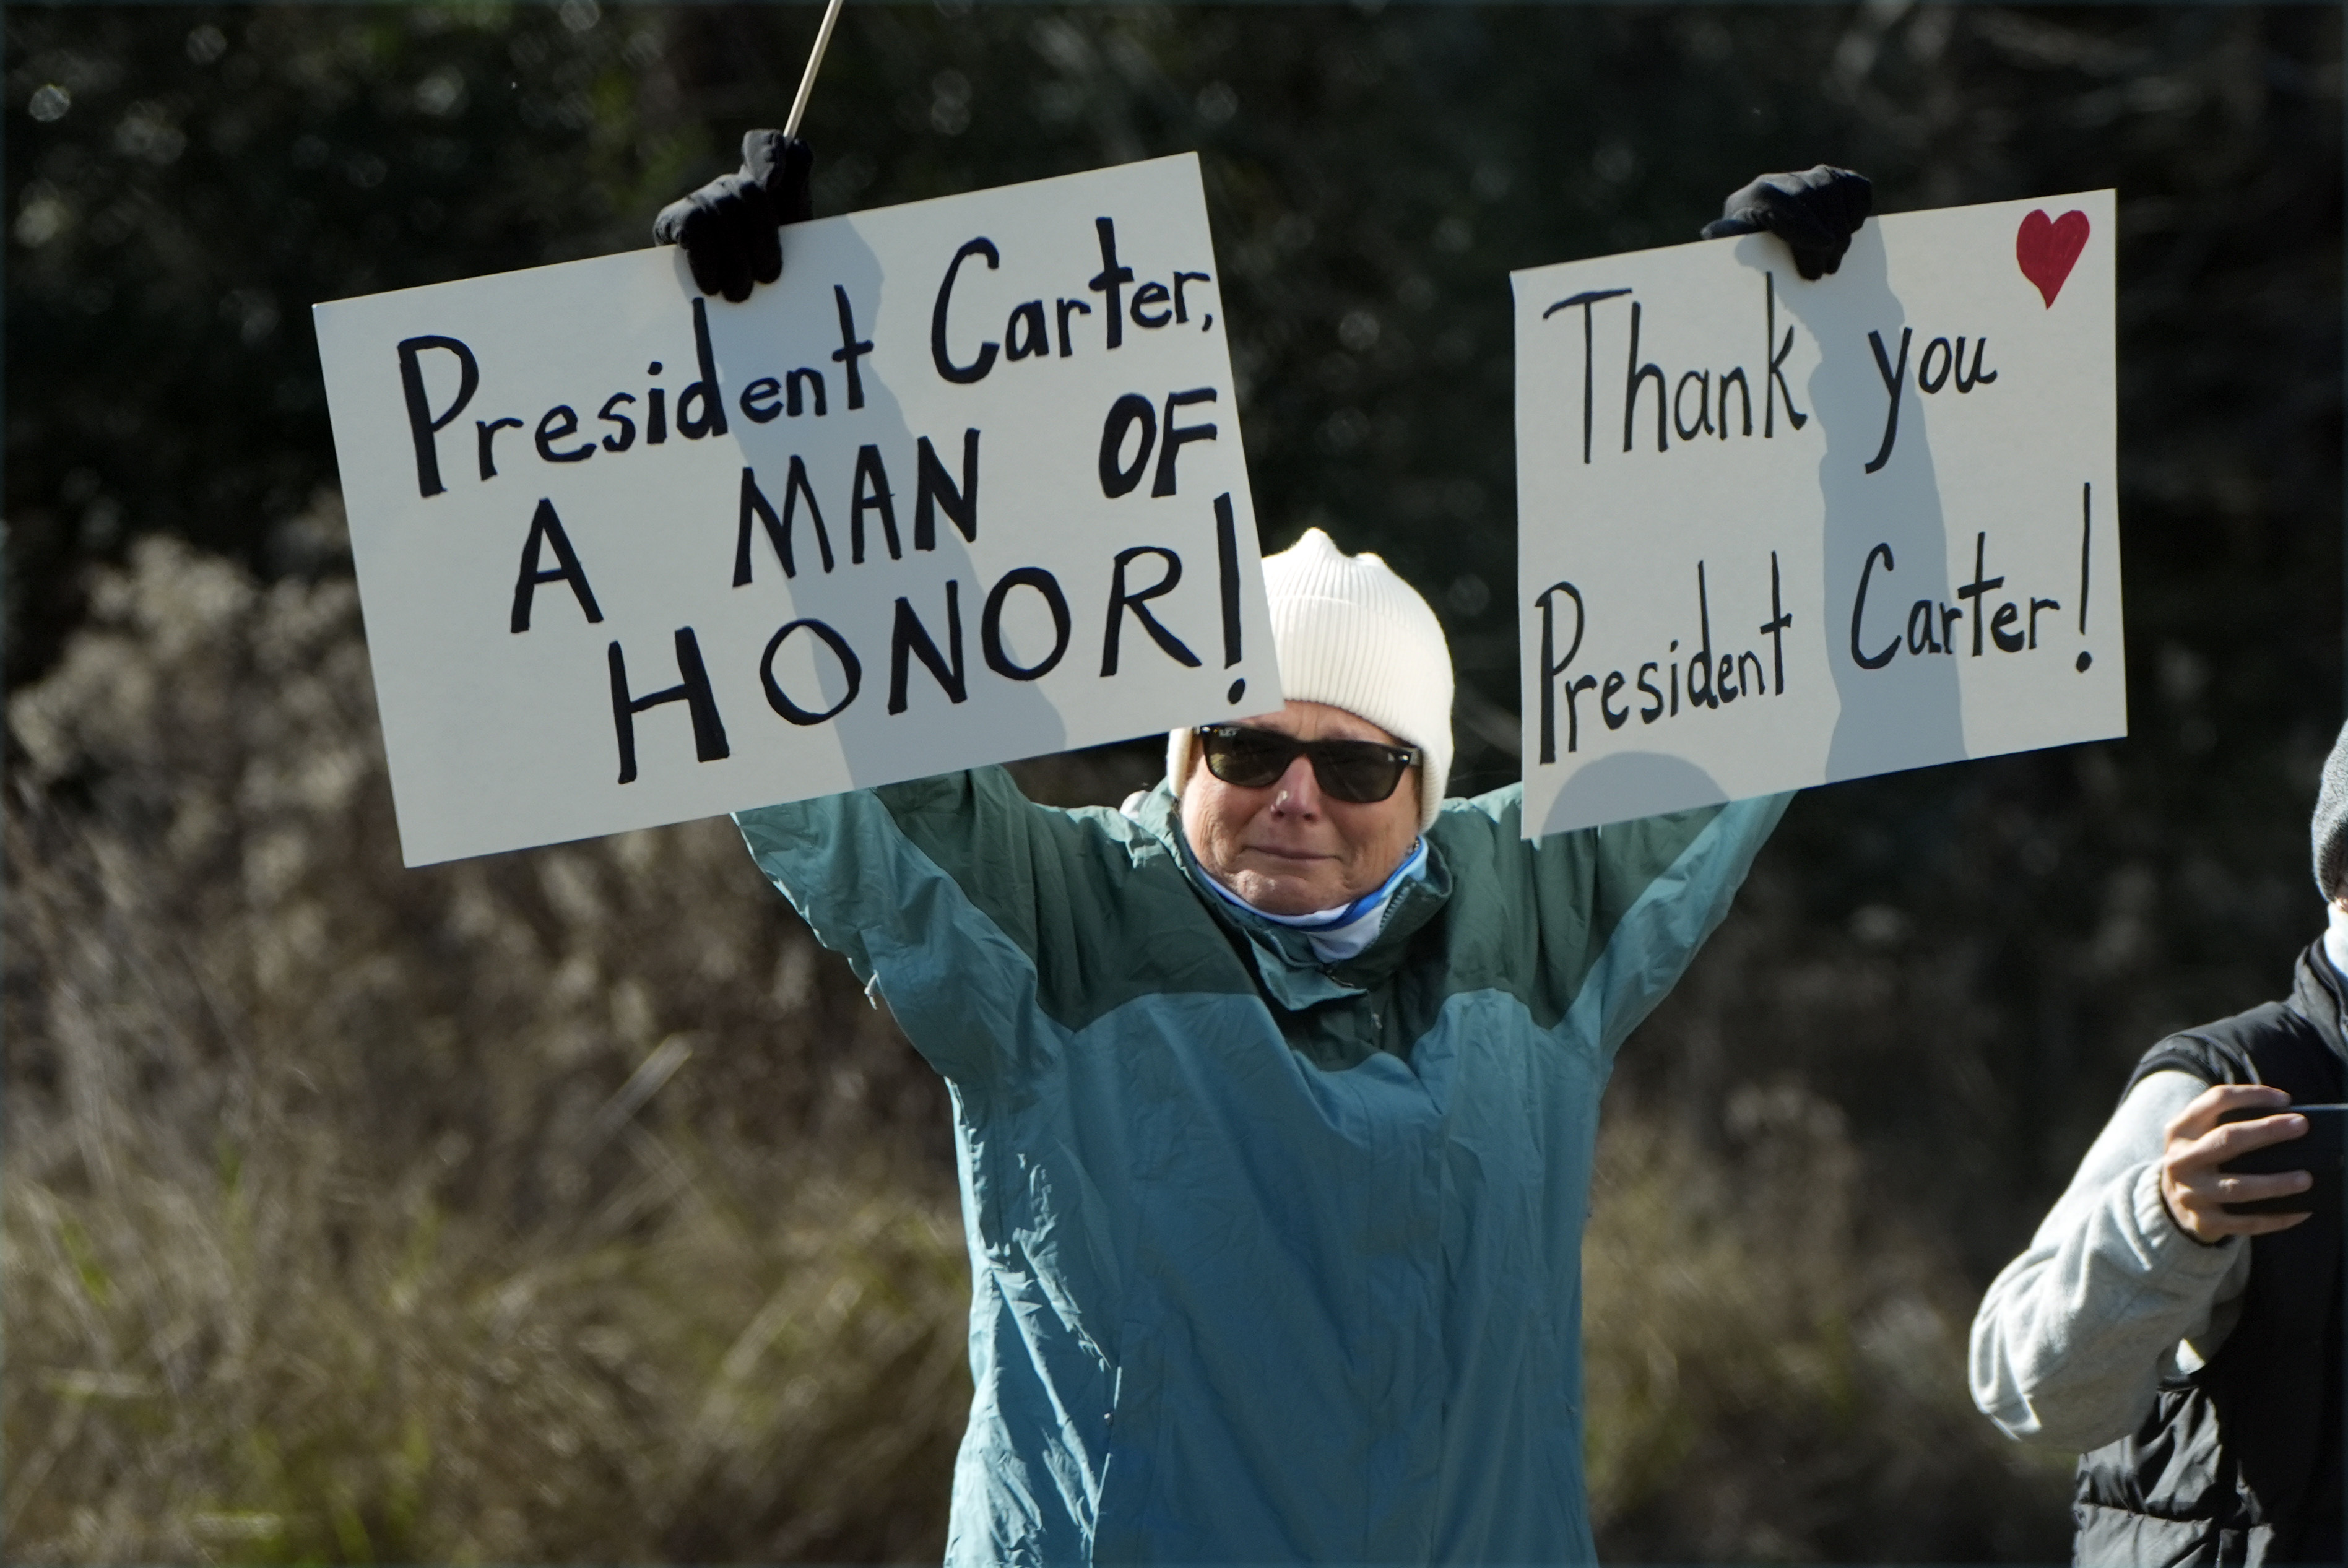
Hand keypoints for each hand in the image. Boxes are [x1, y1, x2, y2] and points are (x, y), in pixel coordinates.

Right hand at [652, 130, 814, 302]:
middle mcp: (730, 187)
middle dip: (763, 236)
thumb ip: (796, 200)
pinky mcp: (673, 220)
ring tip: (740, 293)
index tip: (774, 183)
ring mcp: (701, 200)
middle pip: (750, 190)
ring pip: (723, 210)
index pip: (765, 145)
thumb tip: (782, 166)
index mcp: (764, 188)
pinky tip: (711, 285)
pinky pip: (694, 228)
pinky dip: (706, 259)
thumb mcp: (795, 243)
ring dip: (736, 257)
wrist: (734, 312)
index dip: (770, 153)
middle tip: (769, 277)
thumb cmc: (767, 278)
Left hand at [1700, 166, 1873, 280]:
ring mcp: (1810, 177)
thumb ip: (1732, 242)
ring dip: (1841, 231)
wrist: (1771, 240)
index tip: (1822, 244)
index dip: (1802, 222)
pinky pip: (1856, 188)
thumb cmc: (1754, 256)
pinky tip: (1845, 231)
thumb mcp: (1738, 253)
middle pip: (1811, 199)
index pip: (1777, 201)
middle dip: (1825, 239)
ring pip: (1835, 192)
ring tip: (1832, 261)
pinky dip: (1856, 211)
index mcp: (1752, 199)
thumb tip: (1713, 232)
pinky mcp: (1837, 178)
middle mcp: (1780, 181)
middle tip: (1825, 271)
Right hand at [2159, 1083, 2312, 1241]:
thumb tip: (2285, 1120)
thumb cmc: (2201, 1158)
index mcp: (2180, 1130)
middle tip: (2301, 1126)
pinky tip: (2300, 1211)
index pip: (2215, 1100)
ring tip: (2306, 1178)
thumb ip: (2225, 1122)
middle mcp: (2181, 1160)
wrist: (2171, 1200)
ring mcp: (2191, 1192)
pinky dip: (2276, 1217)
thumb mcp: (2198, 1134)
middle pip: (2226, 1139)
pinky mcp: (2204, 1221)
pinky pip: (2246, 1222)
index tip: (2285, 1100)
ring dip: (2275, 1183)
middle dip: (2267, 1131)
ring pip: (2238, 1187)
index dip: (2251, 1095)